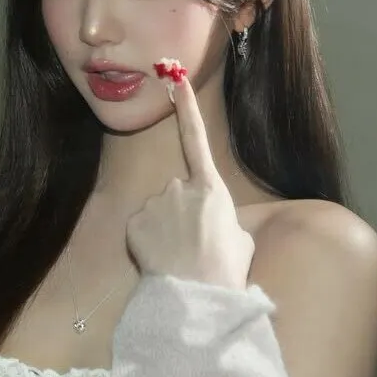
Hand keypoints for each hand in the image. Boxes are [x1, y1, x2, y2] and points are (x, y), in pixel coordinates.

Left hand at [125, 77, 254, 289]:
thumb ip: (223, 219)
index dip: (186, 108)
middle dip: (183, 212)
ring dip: (167, 228)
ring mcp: (155, 203)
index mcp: (211, 188)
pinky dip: (148, 240)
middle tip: (196, 245)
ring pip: (159, 211)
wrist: (196, 297)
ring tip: (181, 256)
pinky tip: (161, 259)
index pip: (196, 139)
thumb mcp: (241, 239)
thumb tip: (213, 221)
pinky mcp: (135, 223)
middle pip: (178, 192)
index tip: (176, 79)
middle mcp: (179, 187)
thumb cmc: (225, 270)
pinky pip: (142, 227)